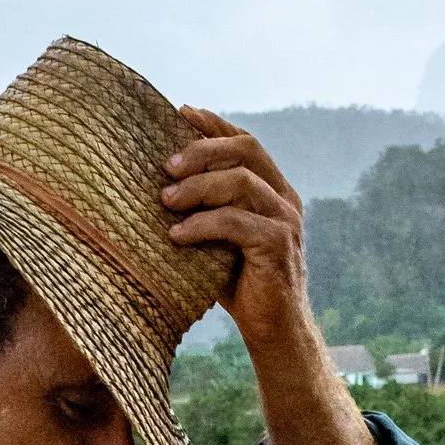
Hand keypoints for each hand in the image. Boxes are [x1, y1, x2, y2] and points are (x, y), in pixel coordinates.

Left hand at [160, 111, 312, 352]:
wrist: (274, 332)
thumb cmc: (241, 285)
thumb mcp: (219, 237)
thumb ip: (206, 207)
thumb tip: (159, 181)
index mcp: (274, 191)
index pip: (246, 142)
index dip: (214, 125)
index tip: (181, 113)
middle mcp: (285, 199)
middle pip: (245, 150)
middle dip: (201, 151)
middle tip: (166, 168)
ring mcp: (285, 221)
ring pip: (240, 182)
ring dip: (197, 188)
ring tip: (166, 201)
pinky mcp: (278, 246)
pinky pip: (235, 222)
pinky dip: (202, 225)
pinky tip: (177, 235)